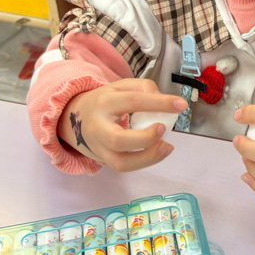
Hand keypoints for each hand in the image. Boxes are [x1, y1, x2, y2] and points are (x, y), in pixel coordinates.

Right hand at [58, 79, 186, 171]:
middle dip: (145, 137)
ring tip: (167, 147)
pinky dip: (144, 162)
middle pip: (118, 139)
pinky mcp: (104, 160)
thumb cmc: (104, 101)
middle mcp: (99, 127)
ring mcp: (99, 147)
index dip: (159, 103)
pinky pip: (124, 167)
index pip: (133, 101)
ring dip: (147, 158)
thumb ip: (143, 87)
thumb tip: (163, 100)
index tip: (181, 104)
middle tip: (164, 128)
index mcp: (105, 102)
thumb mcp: (120, 86)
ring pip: (120, 162)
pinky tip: (158, 152)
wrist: (74, 117)